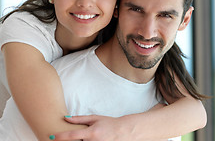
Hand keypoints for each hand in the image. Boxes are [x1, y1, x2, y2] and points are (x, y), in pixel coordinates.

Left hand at [51, 115, 168, 140]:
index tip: (50, 136)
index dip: (60, 137)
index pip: (72, 136)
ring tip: (70, 138)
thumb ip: (80, 119)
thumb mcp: (95, 118)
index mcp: (91, 133)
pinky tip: (81, 140)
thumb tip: (66, 118)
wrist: (123, 131)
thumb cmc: (108, 123)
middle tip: (54, 139)